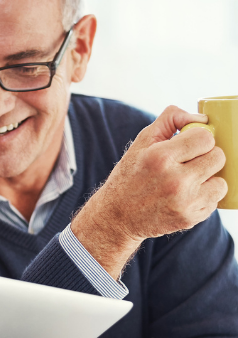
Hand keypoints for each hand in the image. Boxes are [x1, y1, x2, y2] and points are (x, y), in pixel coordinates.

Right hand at [72, 106, 226, 278]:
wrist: (117, 218)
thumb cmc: (130, 177)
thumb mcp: (140, 143)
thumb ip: (170, 121)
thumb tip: (201, 118)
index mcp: (160, 157)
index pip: (205, 138)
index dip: (199, 139)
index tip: (188, 145)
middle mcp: (175, 180)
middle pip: (218, 157)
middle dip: (206, 157)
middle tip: (189, 163)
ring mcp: (184, 202)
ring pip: (221, 181)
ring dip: (208, 179)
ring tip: (188, 182)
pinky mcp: (190, 218)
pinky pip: (214, 200)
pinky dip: (204, 197)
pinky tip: (184, 197)